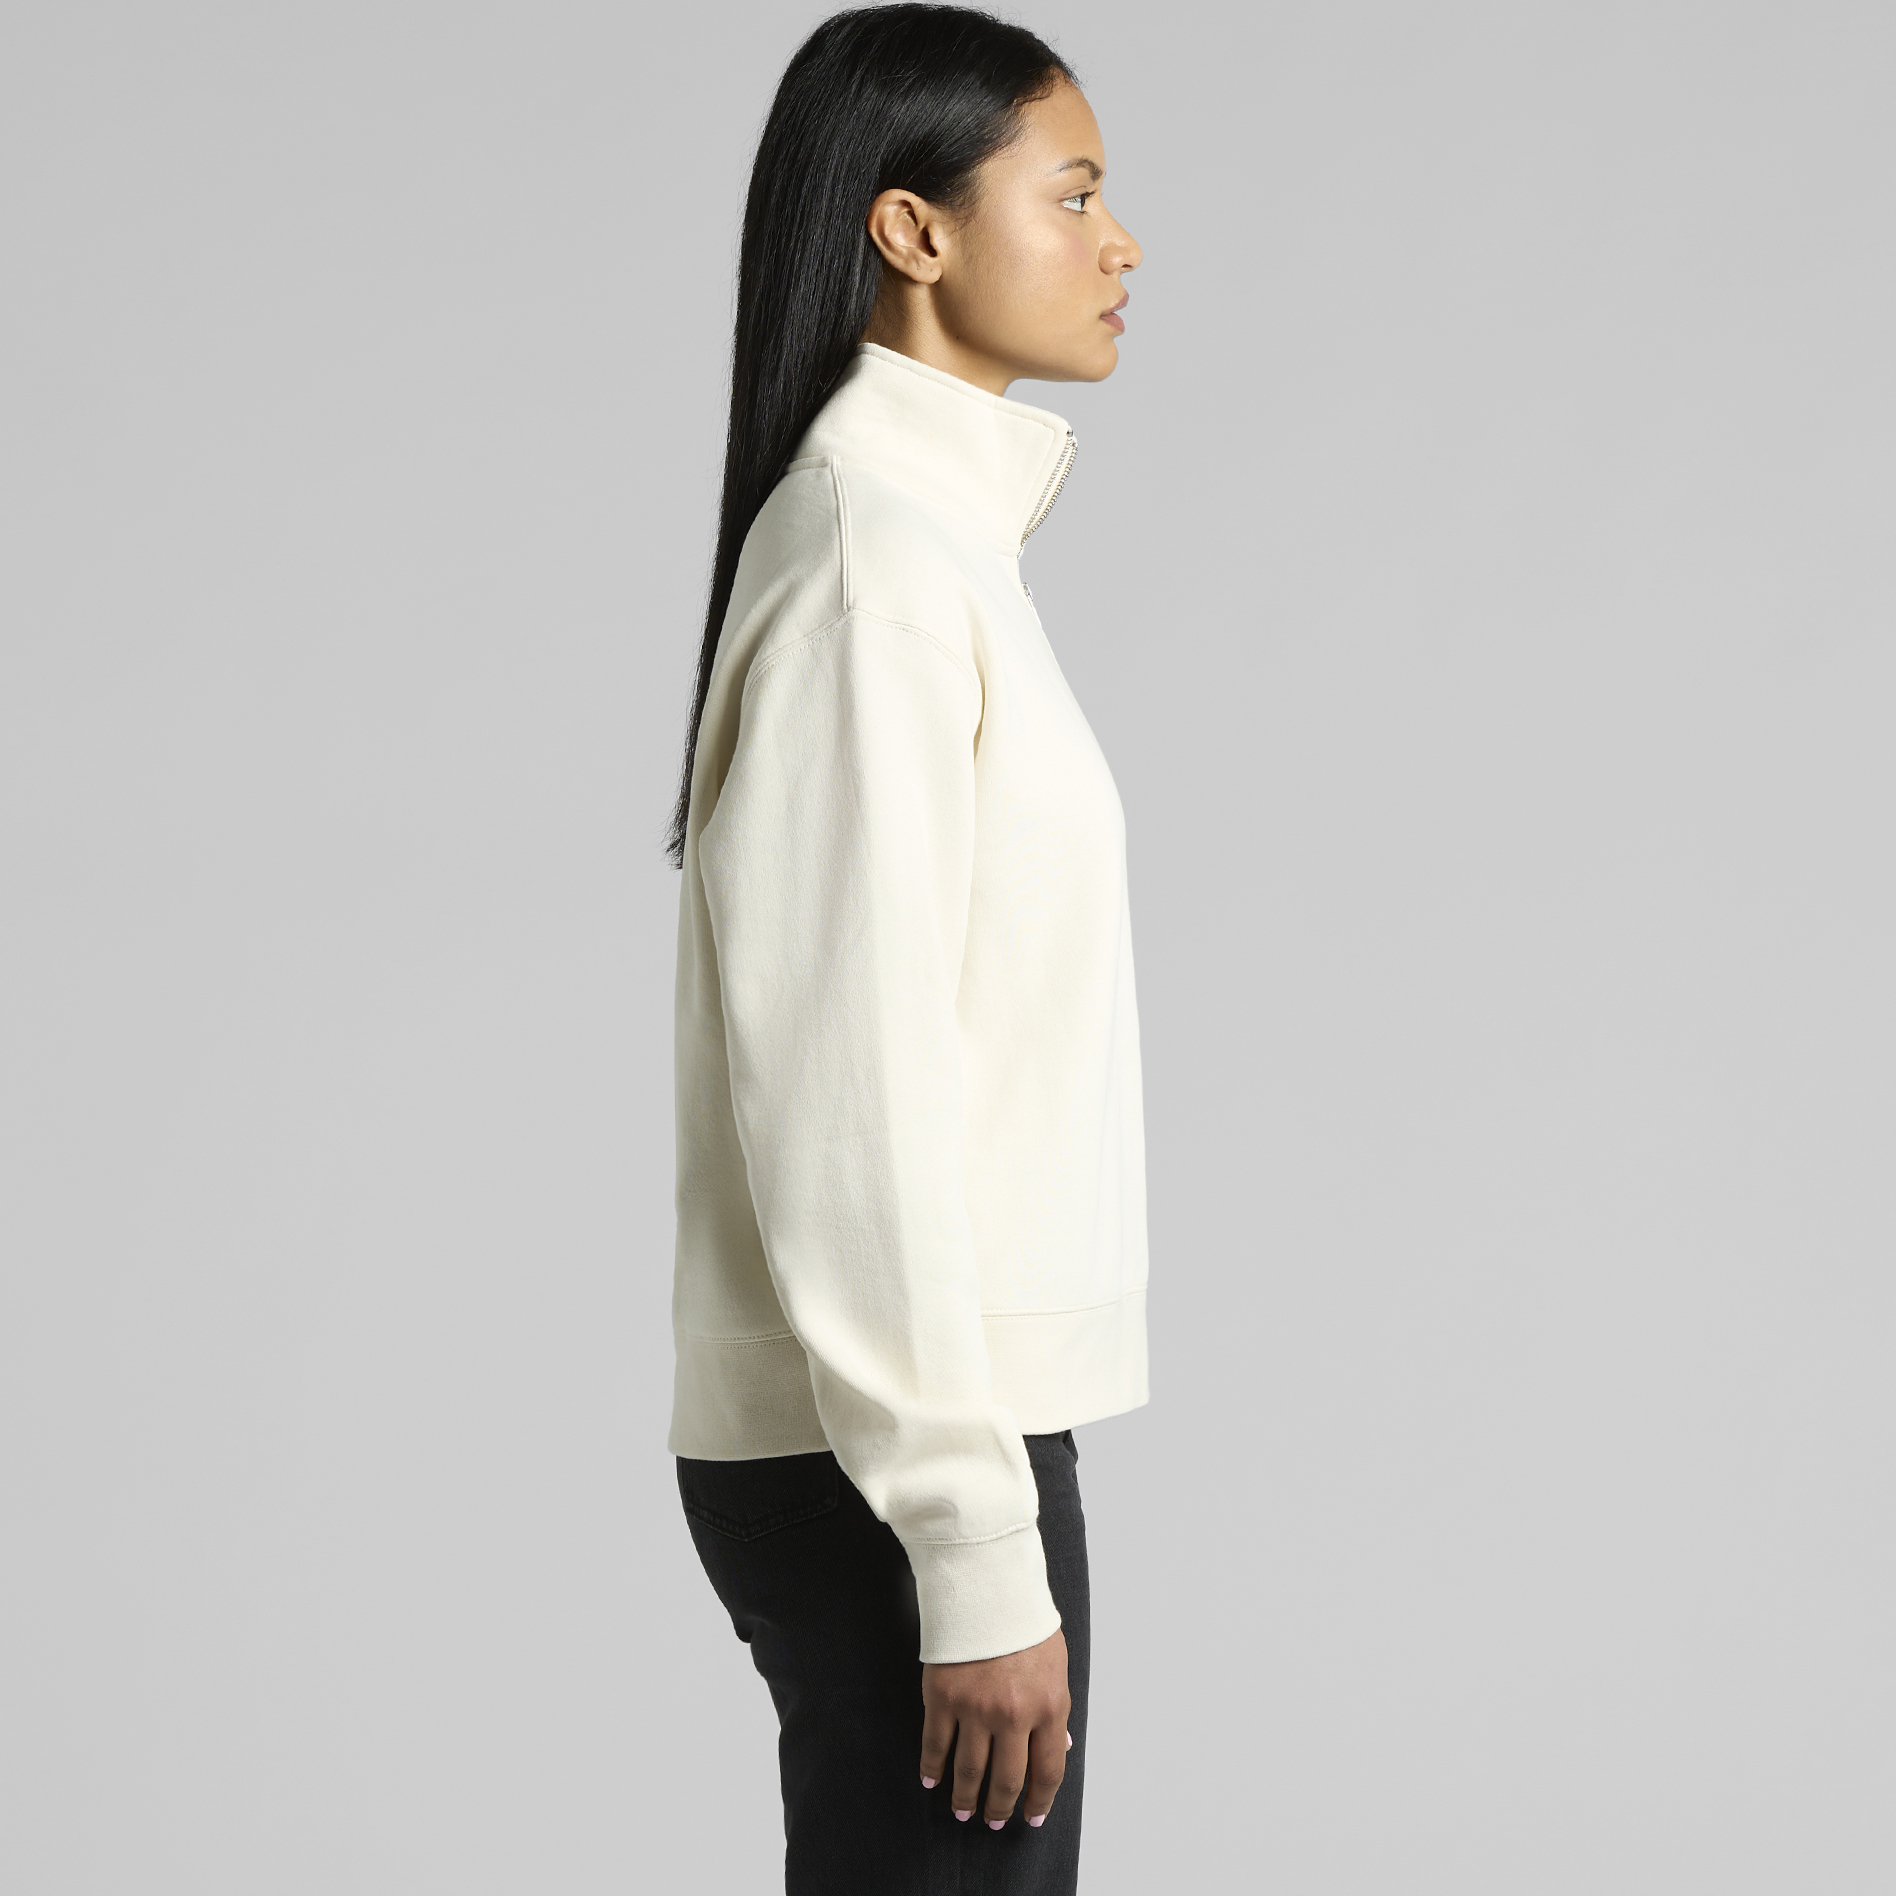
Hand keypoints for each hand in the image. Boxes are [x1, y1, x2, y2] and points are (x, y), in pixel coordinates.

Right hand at [919, 1626, 1070, 1828]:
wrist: (988, 1585)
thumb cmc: (1026, 1623)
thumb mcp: (1056, 1666)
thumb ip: (1056, 1711)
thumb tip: (1057, 1749)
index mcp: (1049, 1707)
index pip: (1047, 1772)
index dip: (1039, 1802)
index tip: (1032, 1818)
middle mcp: (1013, 1715)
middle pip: (1006, 1780)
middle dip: (1000, 1808)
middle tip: (993, 1822)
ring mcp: (975, 1708)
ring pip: (969, 1771)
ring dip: (965, 1798)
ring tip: (962, 1813)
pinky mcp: (943, 1697)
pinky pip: (936, 1745)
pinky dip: (932, 1768)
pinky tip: (931, 1780)